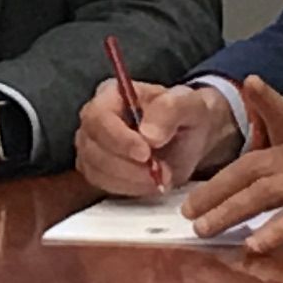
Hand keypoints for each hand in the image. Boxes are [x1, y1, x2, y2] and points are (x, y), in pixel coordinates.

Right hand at [76, 75, 239, 196]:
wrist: (190, 139)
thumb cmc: (186, 116)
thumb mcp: (190, 105)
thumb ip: (170, 110)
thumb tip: (149, 134)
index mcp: (111, 94)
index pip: (98, 116)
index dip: (119, 138)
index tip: (146, 154)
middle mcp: (95, 119)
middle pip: (92, 147)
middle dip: (128, 166)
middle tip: (162, 171)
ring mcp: (92, 146)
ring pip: (95, 170)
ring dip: (131, 180)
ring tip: (162, 177)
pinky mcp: (96, 169)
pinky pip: (102, 184)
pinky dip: (129, 189)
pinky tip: (151, 183)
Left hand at [178, 77, 282, 244]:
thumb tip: (282, 181)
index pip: (272, 126)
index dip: (249, 116)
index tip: (230, 114)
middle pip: (252, 169)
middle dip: (216, 189)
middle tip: (188, 209)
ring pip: (266, 192)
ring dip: (231, 211)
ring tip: (205, 227)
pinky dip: (275, 231)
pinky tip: (256, 244)